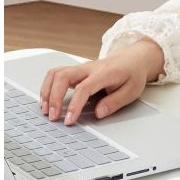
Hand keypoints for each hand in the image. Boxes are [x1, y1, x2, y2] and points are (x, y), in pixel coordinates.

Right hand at [39, 39, 164, 125]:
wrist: (133, 59)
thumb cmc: (132, 74)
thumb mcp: (132, 91)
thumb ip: (114, 102)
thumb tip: (98, 113)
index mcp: (104, 73)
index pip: (83, 88)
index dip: (74, 105)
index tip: (68, 120)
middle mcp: (88, 68)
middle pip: (63, 77)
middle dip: (54, 98)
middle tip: (53, 117)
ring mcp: (80, 68)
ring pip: (55, 73)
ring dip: (47, 91)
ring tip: (46, 110)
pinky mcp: (76, 71)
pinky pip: (56, 74)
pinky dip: (47, 87)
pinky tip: (47, 100)